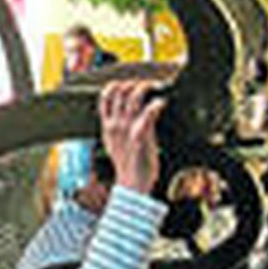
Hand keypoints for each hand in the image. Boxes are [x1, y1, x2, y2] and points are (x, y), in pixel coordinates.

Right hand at [98, 80, 164, 195]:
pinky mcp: (140, 136)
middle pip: (120, 91)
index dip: (116, 84)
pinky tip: (162, 102)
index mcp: (108, 127)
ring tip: (155, 87)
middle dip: (134, 83)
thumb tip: (121, 117)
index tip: (128, 82)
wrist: (132, 186)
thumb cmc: (128, 166)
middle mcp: (115, 125)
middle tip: (147, 84)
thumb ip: (116, 129)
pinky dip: (156, 104)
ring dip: (146, 87)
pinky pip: (148, 113)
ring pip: (133, 97)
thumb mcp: (114, 145)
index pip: (105, 96)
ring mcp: (127, 129)